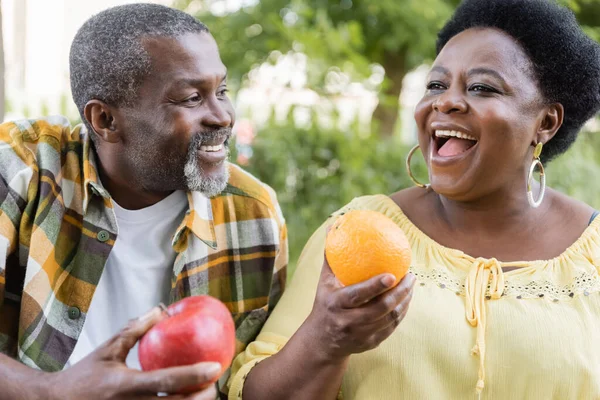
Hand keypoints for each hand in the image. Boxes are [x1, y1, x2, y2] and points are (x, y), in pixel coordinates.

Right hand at [48, 306, 220, 399]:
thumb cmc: (85, 376)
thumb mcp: (108, 350)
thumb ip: (135, 331)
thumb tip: (160, 311)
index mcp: (126, 386)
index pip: (166, 381)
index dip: (193, 375)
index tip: (215, 366)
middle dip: (203, 397)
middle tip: (215, 383)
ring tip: (205, 392)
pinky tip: (187, 399)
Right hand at [305, 254, 415, 361]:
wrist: (322, 341)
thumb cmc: (325, 303)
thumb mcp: (324, 282)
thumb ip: (331, 256)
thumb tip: (333, 226)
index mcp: (336, 304)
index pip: (358, 295)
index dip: (376, 286)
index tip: (392, 274)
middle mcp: (348, 321)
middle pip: (381, 308)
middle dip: (400, 292)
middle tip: (410, 276)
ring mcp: (361, 335)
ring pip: (390, 318)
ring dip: (405, 301)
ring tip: (411, 284)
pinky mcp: (371, 343)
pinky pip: (392, 327)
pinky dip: (402, 312)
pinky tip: (407, 299)